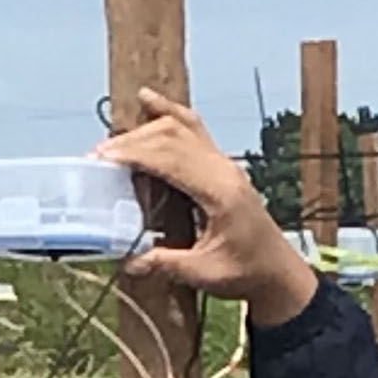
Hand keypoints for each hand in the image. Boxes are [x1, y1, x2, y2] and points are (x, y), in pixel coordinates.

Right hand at [91, 90, 321, 322]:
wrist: (278, 273)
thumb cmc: (246, 274)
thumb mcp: (205, 275)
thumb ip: (166, 264)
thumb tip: (128, 260)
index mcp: (220, 191)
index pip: (171, 158)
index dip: (135, 154)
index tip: (103, 158)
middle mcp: (224, 169)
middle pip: (173, 136)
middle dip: (133, 141)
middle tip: (98, 155)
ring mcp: (225, 164)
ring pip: (182, 127)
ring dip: (146, 127)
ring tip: (113, 140)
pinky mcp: (223, 167)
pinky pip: (194, 130)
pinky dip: (170, 114)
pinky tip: (149, 101)